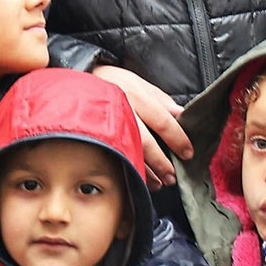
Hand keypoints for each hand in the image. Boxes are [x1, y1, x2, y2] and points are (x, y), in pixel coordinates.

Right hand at [91, 64, 191, 187]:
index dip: (177, 138)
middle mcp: (121, 110)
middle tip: (172, 175)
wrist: (79, 82)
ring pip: (129, 153)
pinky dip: (127, 169)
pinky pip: (113, 157)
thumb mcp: (138, 83)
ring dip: (146, 171)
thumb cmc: (112, 82)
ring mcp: (106, 125)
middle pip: (145, 141)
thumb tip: (181, 114)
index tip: (187, 152)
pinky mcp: (96, 136)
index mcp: (135, 95)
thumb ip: (161, 99)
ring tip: (159, 182)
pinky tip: (138, 177)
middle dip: (161, 162)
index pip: (161, 120)